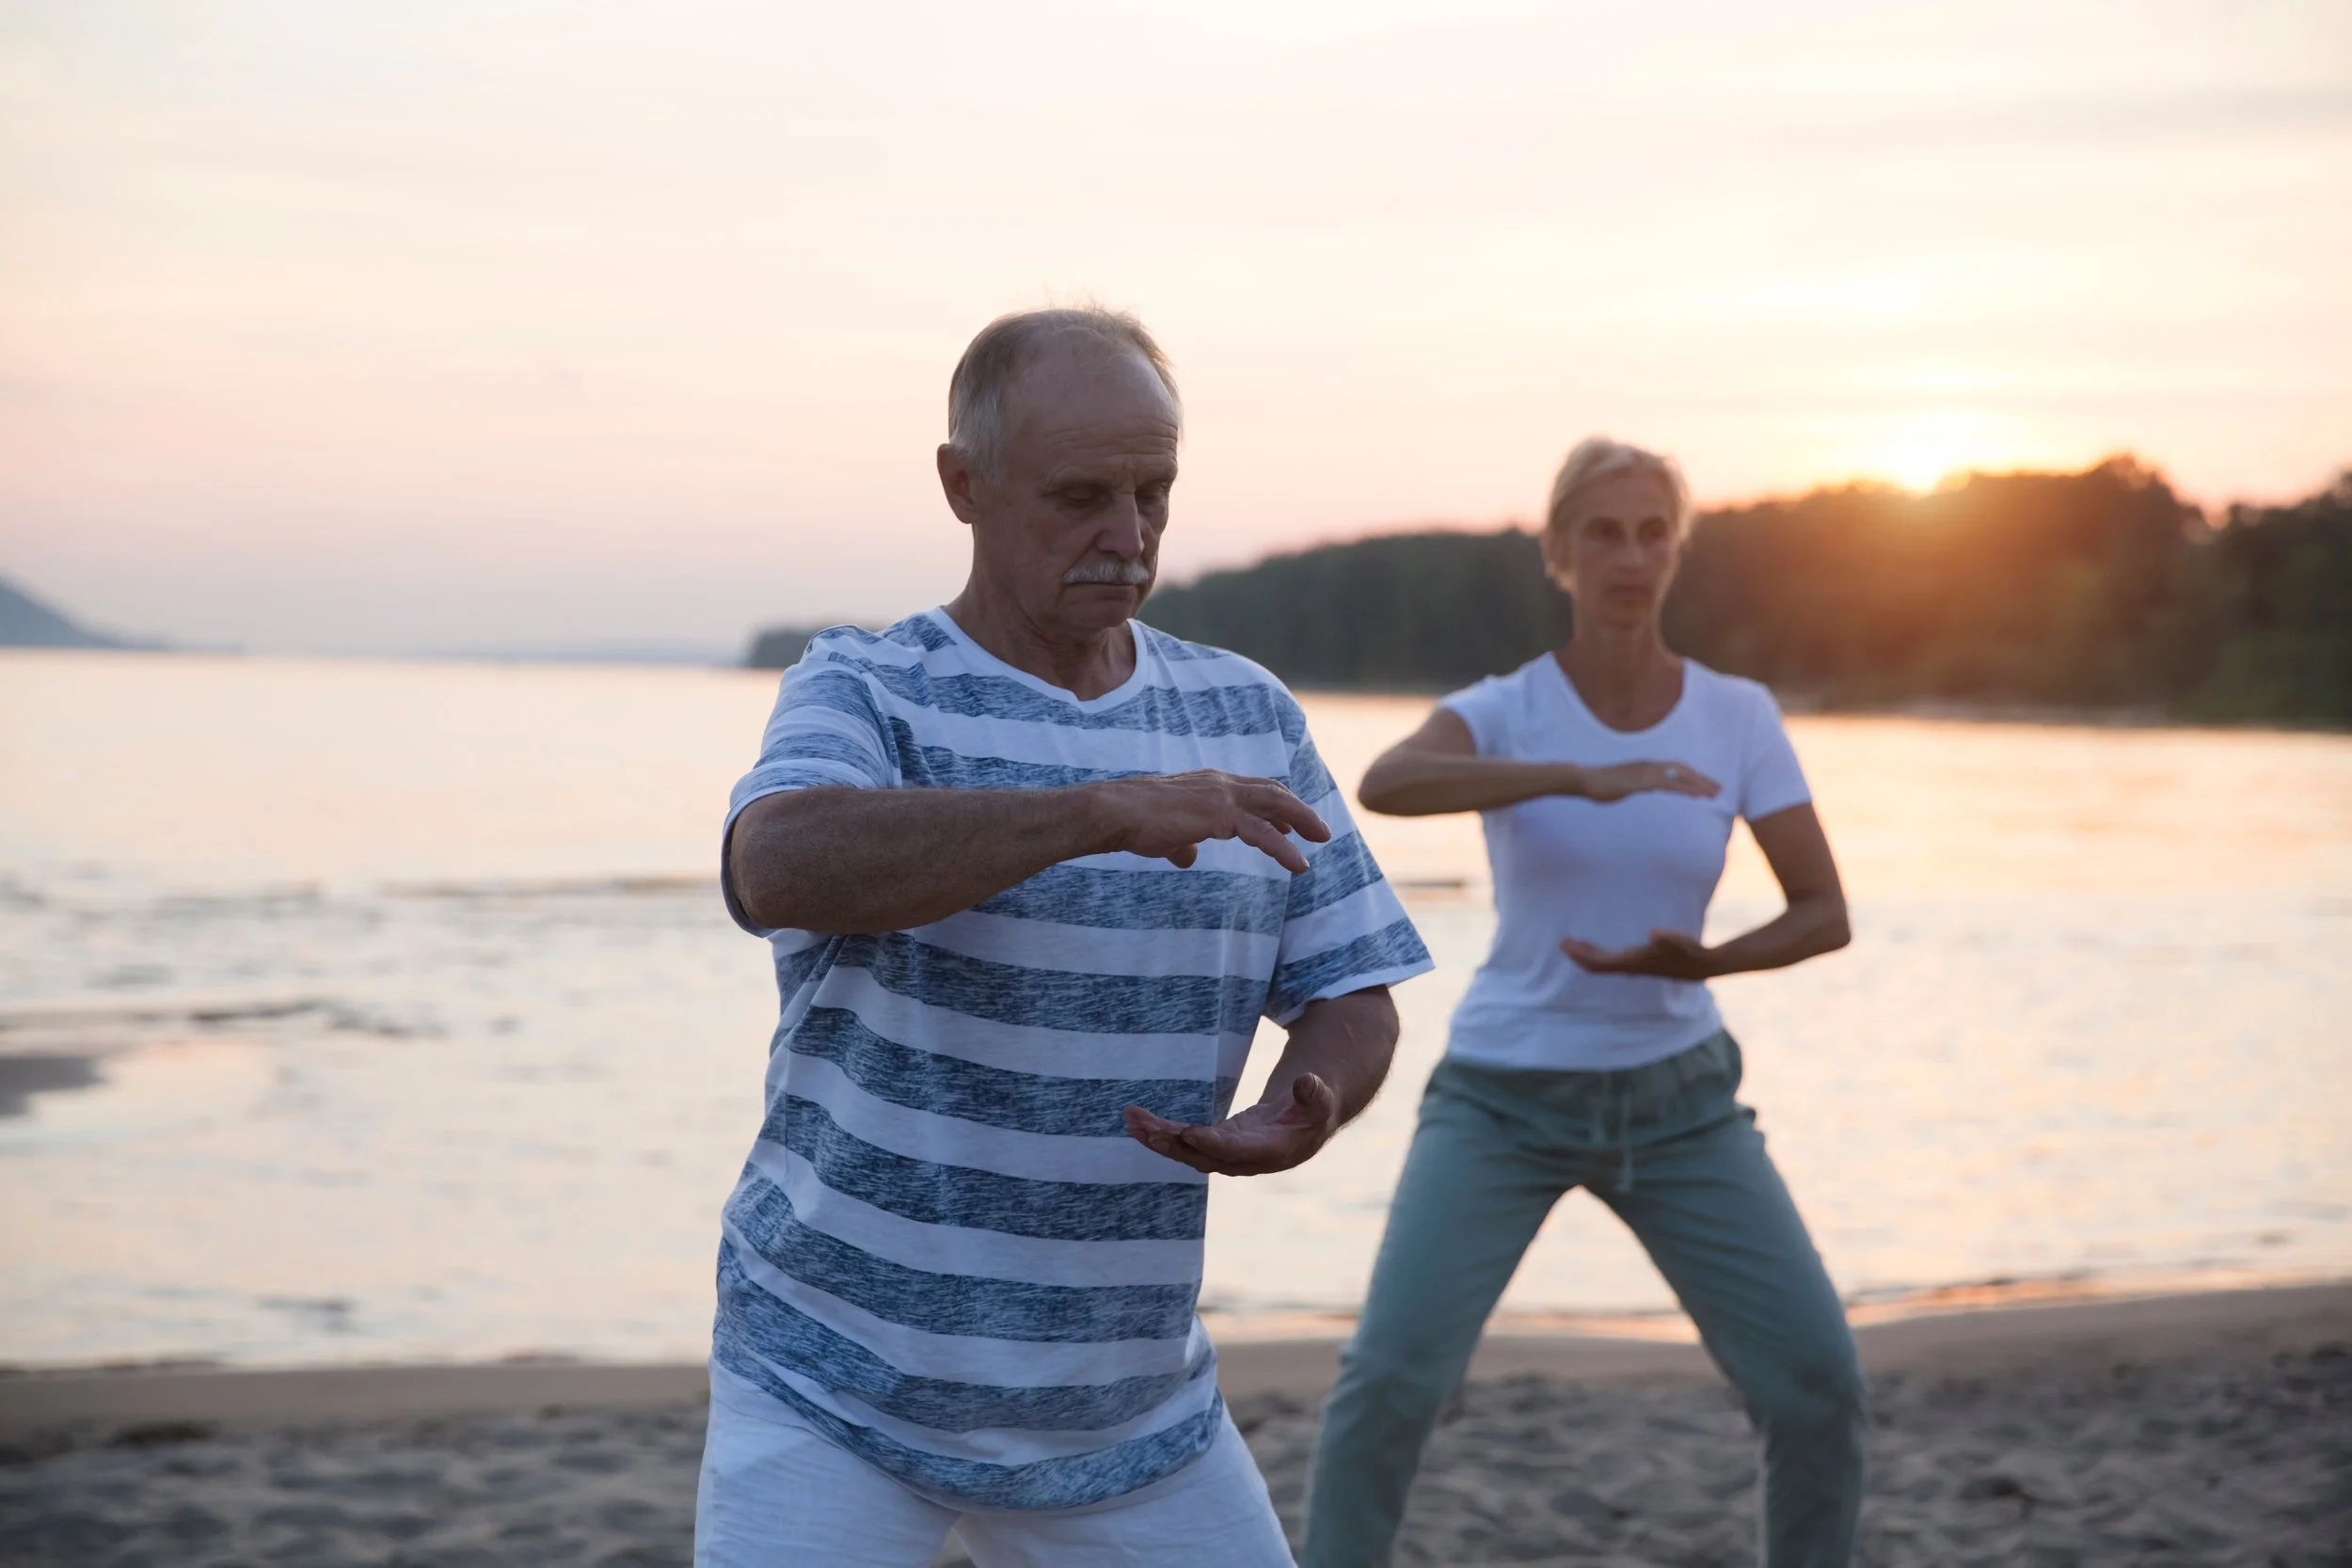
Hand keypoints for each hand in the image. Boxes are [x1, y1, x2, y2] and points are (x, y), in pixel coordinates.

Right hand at [1089, 771, 1330, 872]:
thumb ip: (1181, 843)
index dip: (1275, 804)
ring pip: (1274, 805)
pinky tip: (1298, 865)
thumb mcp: (1165, 833)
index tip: (1292, 822)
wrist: (1116, 813)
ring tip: (1321, 839)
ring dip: (1302, 820)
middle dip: (1298, 809)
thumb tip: (1187, 858)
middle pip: (1271, 791)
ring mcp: (1221, 797)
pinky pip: (1263, 833)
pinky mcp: (1220, 815)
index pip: (1252, 788)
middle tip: (1320, 830)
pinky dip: (1284, 848)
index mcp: (1209, 785)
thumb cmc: (1134, 822)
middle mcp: (1219, 784)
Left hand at [1123, 1074, 1340, 1175]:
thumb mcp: (1322, 1098)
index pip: (1237, 1151)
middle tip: (1144, 1129)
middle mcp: (1245, 1159)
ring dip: (1159, 1139)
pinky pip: (1185, 1143)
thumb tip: (1307, 1083)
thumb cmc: (1315, 1107)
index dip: (1213, 1144)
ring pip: (1188, 1152)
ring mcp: (1228, 1154)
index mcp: (1273, 1151)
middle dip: (1172, 1144)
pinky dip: (1162, 1133)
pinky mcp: (1216, 1144)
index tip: (1188, 1134)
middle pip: (1203, 1157)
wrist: (1307, 1122)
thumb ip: (1314, 1093)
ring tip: (1132, 1121)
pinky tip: (1139, 1122)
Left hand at [1561, 928, 1717, 979]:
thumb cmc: (1687, 950)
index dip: (1581, 956)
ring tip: (1573, 943)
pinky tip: (1594, 945)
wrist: (1699, 965)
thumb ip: (1667, 937)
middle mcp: (1629, 967)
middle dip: (1578, 955)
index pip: (1599, 964)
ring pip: (1602, 964)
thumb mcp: (1678, 940)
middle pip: (1596, 965)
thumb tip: (1654, 933)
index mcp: (1632, 962)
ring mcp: (1632, 966)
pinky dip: (1597, 953)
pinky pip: (1609, 961)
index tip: (1567, 945)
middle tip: (1563, 942)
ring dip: (1586, 955)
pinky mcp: (1637, 962)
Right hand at [1572, 761, 1720, 802]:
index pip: (1675, 768)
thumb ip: (1636, 785)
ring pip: (1680, 776)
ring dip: (1699, 785)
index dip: (1692, 775)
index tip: (1706, 784)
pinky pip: (1669, 785)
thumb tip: (1643, 788)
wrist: (1584, 779)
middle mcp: (1650, 765)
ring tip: (1713, 794)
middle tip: (1719, 789)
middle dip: (1702, 779)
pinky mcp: (1642, 781)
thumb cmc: (1600, 783)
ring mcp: (1646, 772)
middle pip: (1683, 770)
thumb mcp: (1623, 783)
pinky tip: (1696, 796)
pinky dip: (1685, 789)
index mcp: (1646, 765)